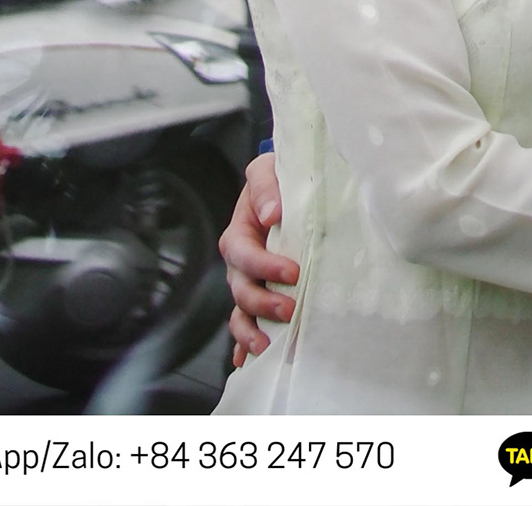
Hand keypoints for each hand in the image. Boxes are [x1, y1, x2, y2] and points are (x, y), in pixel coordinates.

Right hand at [221, 151, 297, 359]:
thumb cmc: (278, 180)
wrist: (287, 189)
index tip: (292, 273)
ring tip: (267, 346)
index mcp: (239, 233)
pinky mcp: (259, 296)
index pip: (244, 255)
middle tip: (290, 310)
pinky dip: (244, 344)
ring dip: (251, 332)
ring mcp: (248, 283)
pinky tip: (248, 361)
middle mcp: (240, 263)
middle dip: (263, 304)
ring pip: (241, 313)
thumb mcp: (268, 170)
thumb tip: (271, 213)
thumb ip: (265, 186)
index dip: (265, 266)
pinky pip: (246, 325)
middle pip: (241, 290)